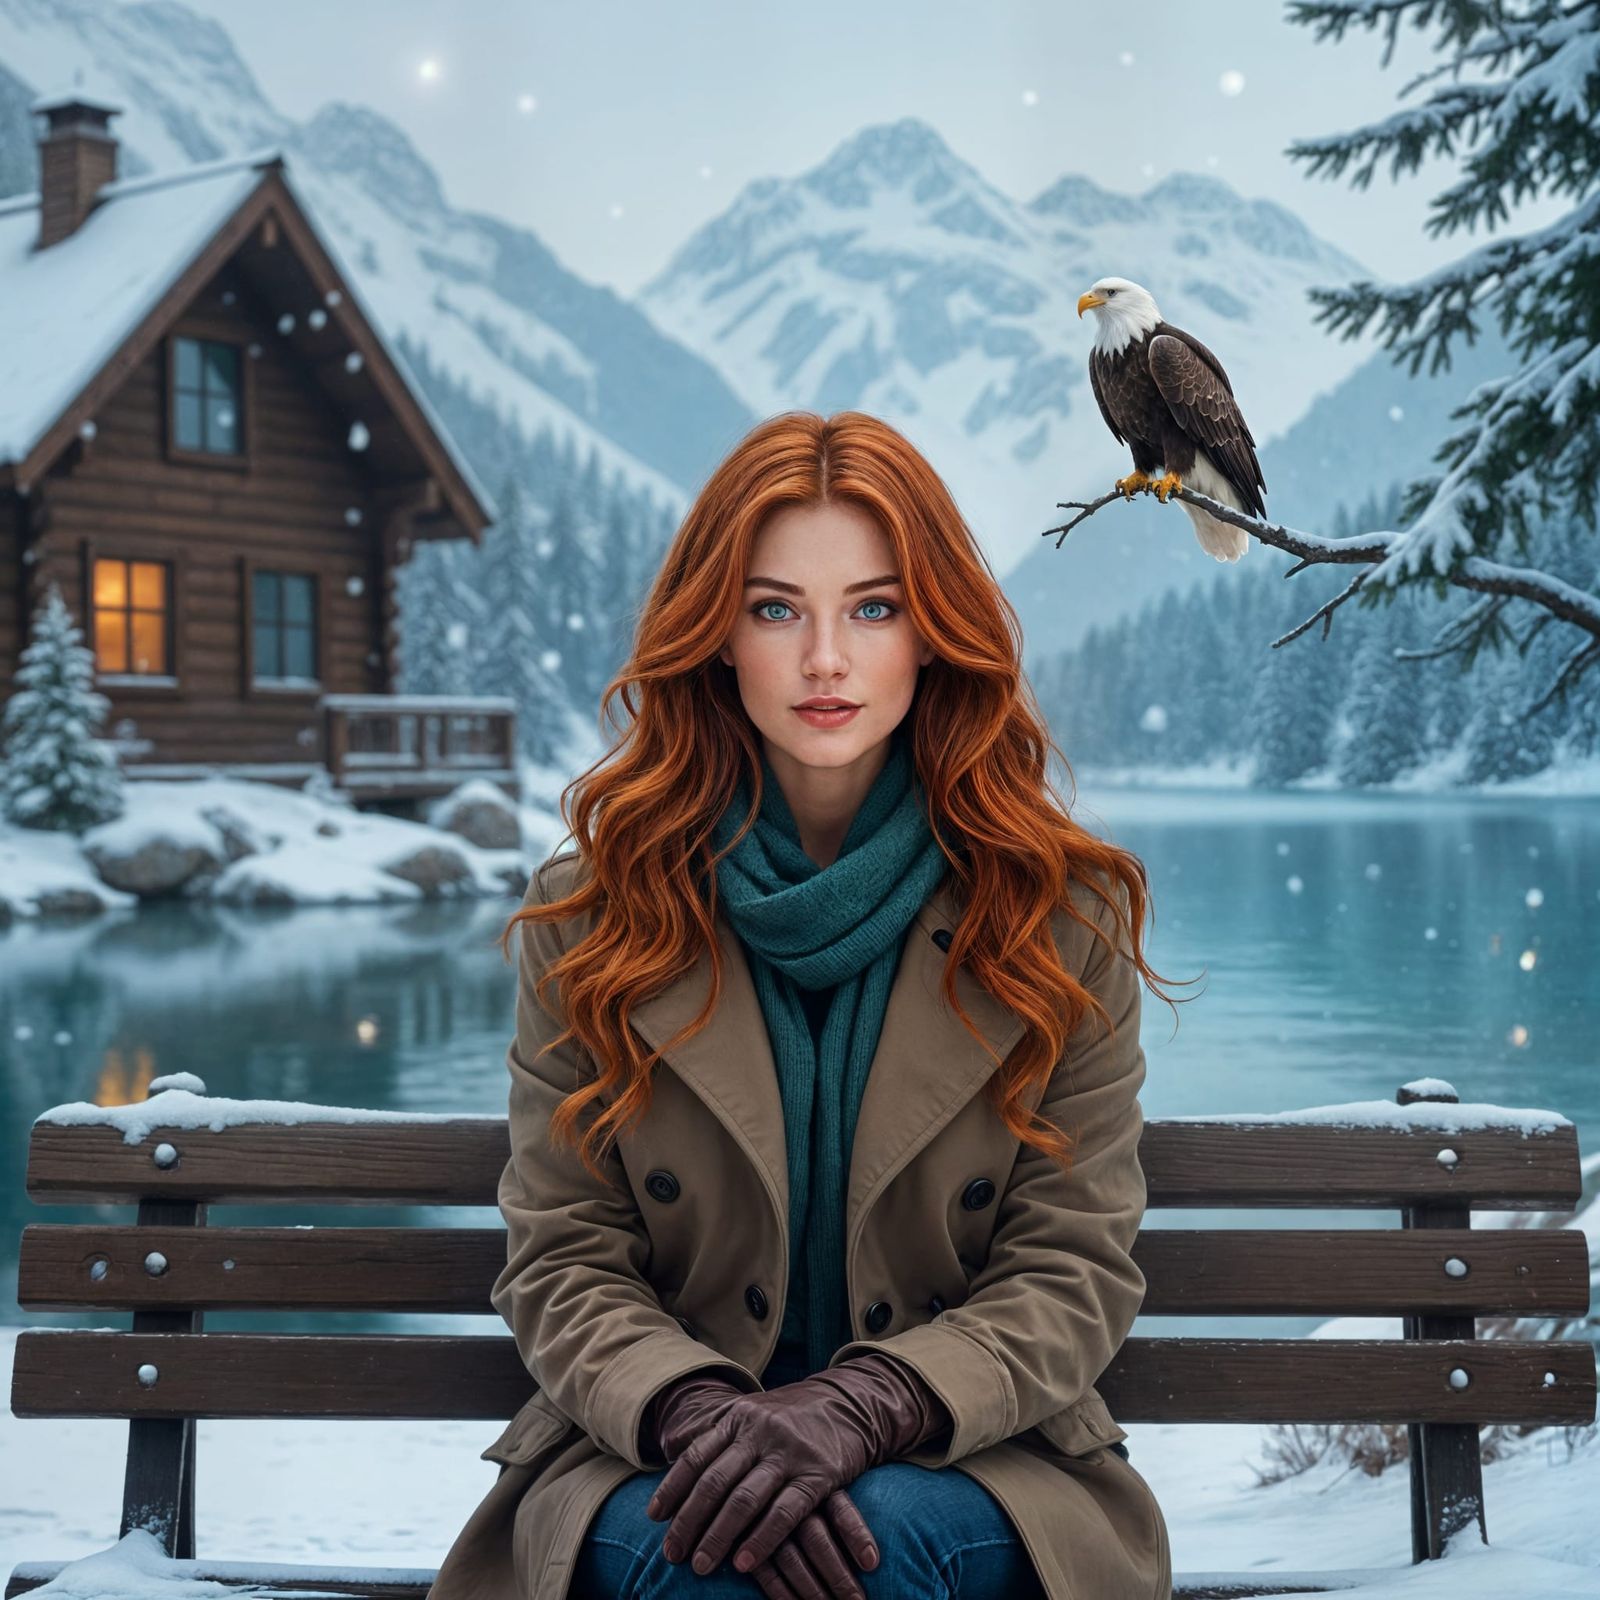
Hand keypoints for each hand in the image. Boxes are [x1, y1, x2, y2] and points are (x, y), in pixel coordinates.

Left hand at [645, 1353, 948, 1579]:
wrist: (850, 1401)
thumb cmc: (792, 1416)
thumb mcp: (753, 1414)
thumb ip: (721, 1435)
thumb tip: (673, 1450)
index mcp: (738, 1418)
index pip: (696, 1456)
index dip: (672, 1488)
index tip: (653, 1519)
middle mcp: (758, 1432)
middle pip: (714, 1482)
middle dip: (689, 1522)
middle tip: (672, 1555)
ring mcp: (788, 1452)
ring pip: (744, 1499)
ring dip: (719, 1537)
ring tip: (701, 1566)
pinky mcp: (818, 1473)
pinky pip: (785, 1512)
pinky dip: (762, 1540)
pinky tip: (745, 1563)